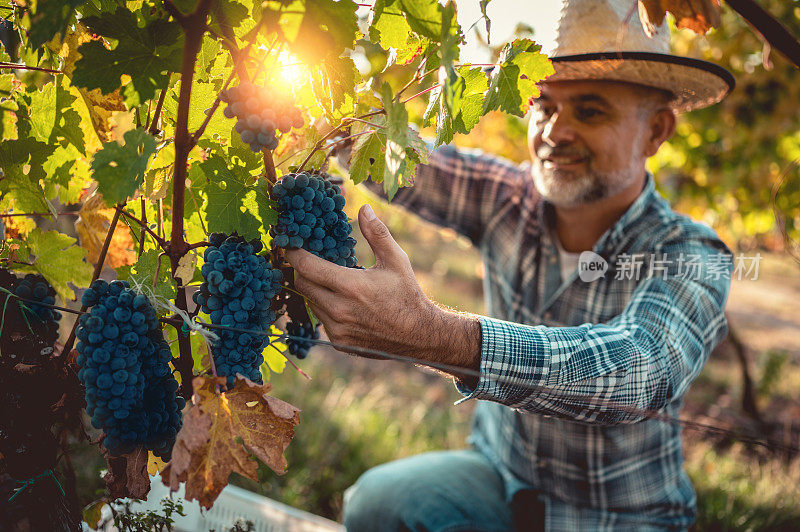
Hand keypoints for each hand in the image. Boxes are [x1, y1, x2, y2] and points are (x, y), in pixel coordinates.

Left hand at [284, 204, 480, 371]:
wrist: (418, 335)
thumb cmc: (407, 294)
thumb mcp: (396, 260)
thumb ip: (377, 233)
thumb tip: (364, 209)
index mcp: (351, 286)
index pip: (306, 266)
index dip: (293, 253)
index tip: (290, 244)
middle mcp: (339, 310)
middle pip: (301, 284)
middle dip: (301, 270)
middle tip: (309, 259)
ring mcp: (337, 329)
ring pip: (310, 303)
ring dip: (314, 290)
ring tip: (329, 280)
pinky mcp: (339, 342)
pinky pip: (321, 320)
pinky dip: (325, 308)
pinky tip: (341, 302)